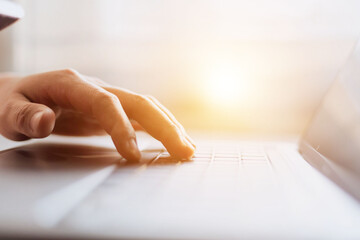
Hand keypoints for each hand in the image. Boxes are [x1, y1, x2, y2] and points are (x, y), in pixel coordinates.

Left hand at [0, 69, 195, 160]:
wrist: (17, 93)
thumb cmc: (11, 102)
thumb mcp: (6, 109)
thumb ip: (23, 115)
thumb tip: (45, 121)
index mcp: (71, 84)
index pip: (106, 102)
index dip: (122, 128)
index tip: (132, 156)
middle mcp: (95, 87)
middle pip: (139, 102)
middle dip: (164, 127)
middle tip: (183, 151)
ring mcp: (106, 96)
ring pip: (146, 107)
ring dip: (169, 127)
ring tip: (187, 148)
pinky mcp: (110, 108)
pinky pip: (140, 116)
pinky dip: (160, 128)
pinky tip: (172, 141)